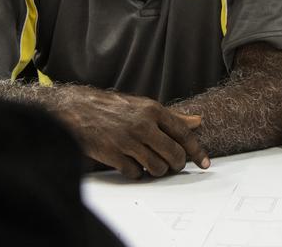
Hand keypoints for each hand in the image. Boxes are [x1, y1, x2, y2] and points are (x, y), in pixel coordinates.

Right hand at [51, 84, 210, 178]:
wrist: (77, 109)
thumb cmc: (112, 108)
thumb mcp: (144, 106)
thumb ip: (172, 117)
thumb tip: (198, 122)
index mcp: (153, 110)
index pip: (184, 134)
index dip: (197, 151)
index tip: (204, 163)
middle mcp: (143, 125)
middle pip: (174, 154)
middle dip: (177, 164)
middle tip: (173, 166)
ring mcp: (127, 141)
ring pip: (157, 167)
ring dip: (158, 171)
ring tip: (152, 164)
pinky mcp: (113, 154)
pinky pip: (136, 173)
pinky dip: (138, 173)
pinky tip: (133, 165)